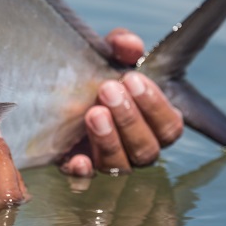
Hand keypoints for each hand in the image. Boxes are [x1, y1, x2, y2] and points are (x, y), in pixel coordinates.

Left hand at [61, 28, 183, 176]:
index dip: (155, 105)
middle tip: (108, 90)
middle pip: (147, 149)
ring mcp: (109, 161)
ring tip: (94, 113)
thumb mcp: (106, 54)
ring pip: (121, 165)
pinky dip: (83, 171)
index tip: (132, 79)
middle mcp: (136, 148)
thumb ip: (120, 46)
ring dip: (109, 139)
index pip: (170, 127)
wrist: (55, 85)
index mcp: (153, 124)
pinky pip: (85, 180)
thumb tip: (129, 45)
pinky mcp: (79, 167)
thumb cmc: (95, 71)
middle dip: (129, 118)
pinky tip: (78, 159)